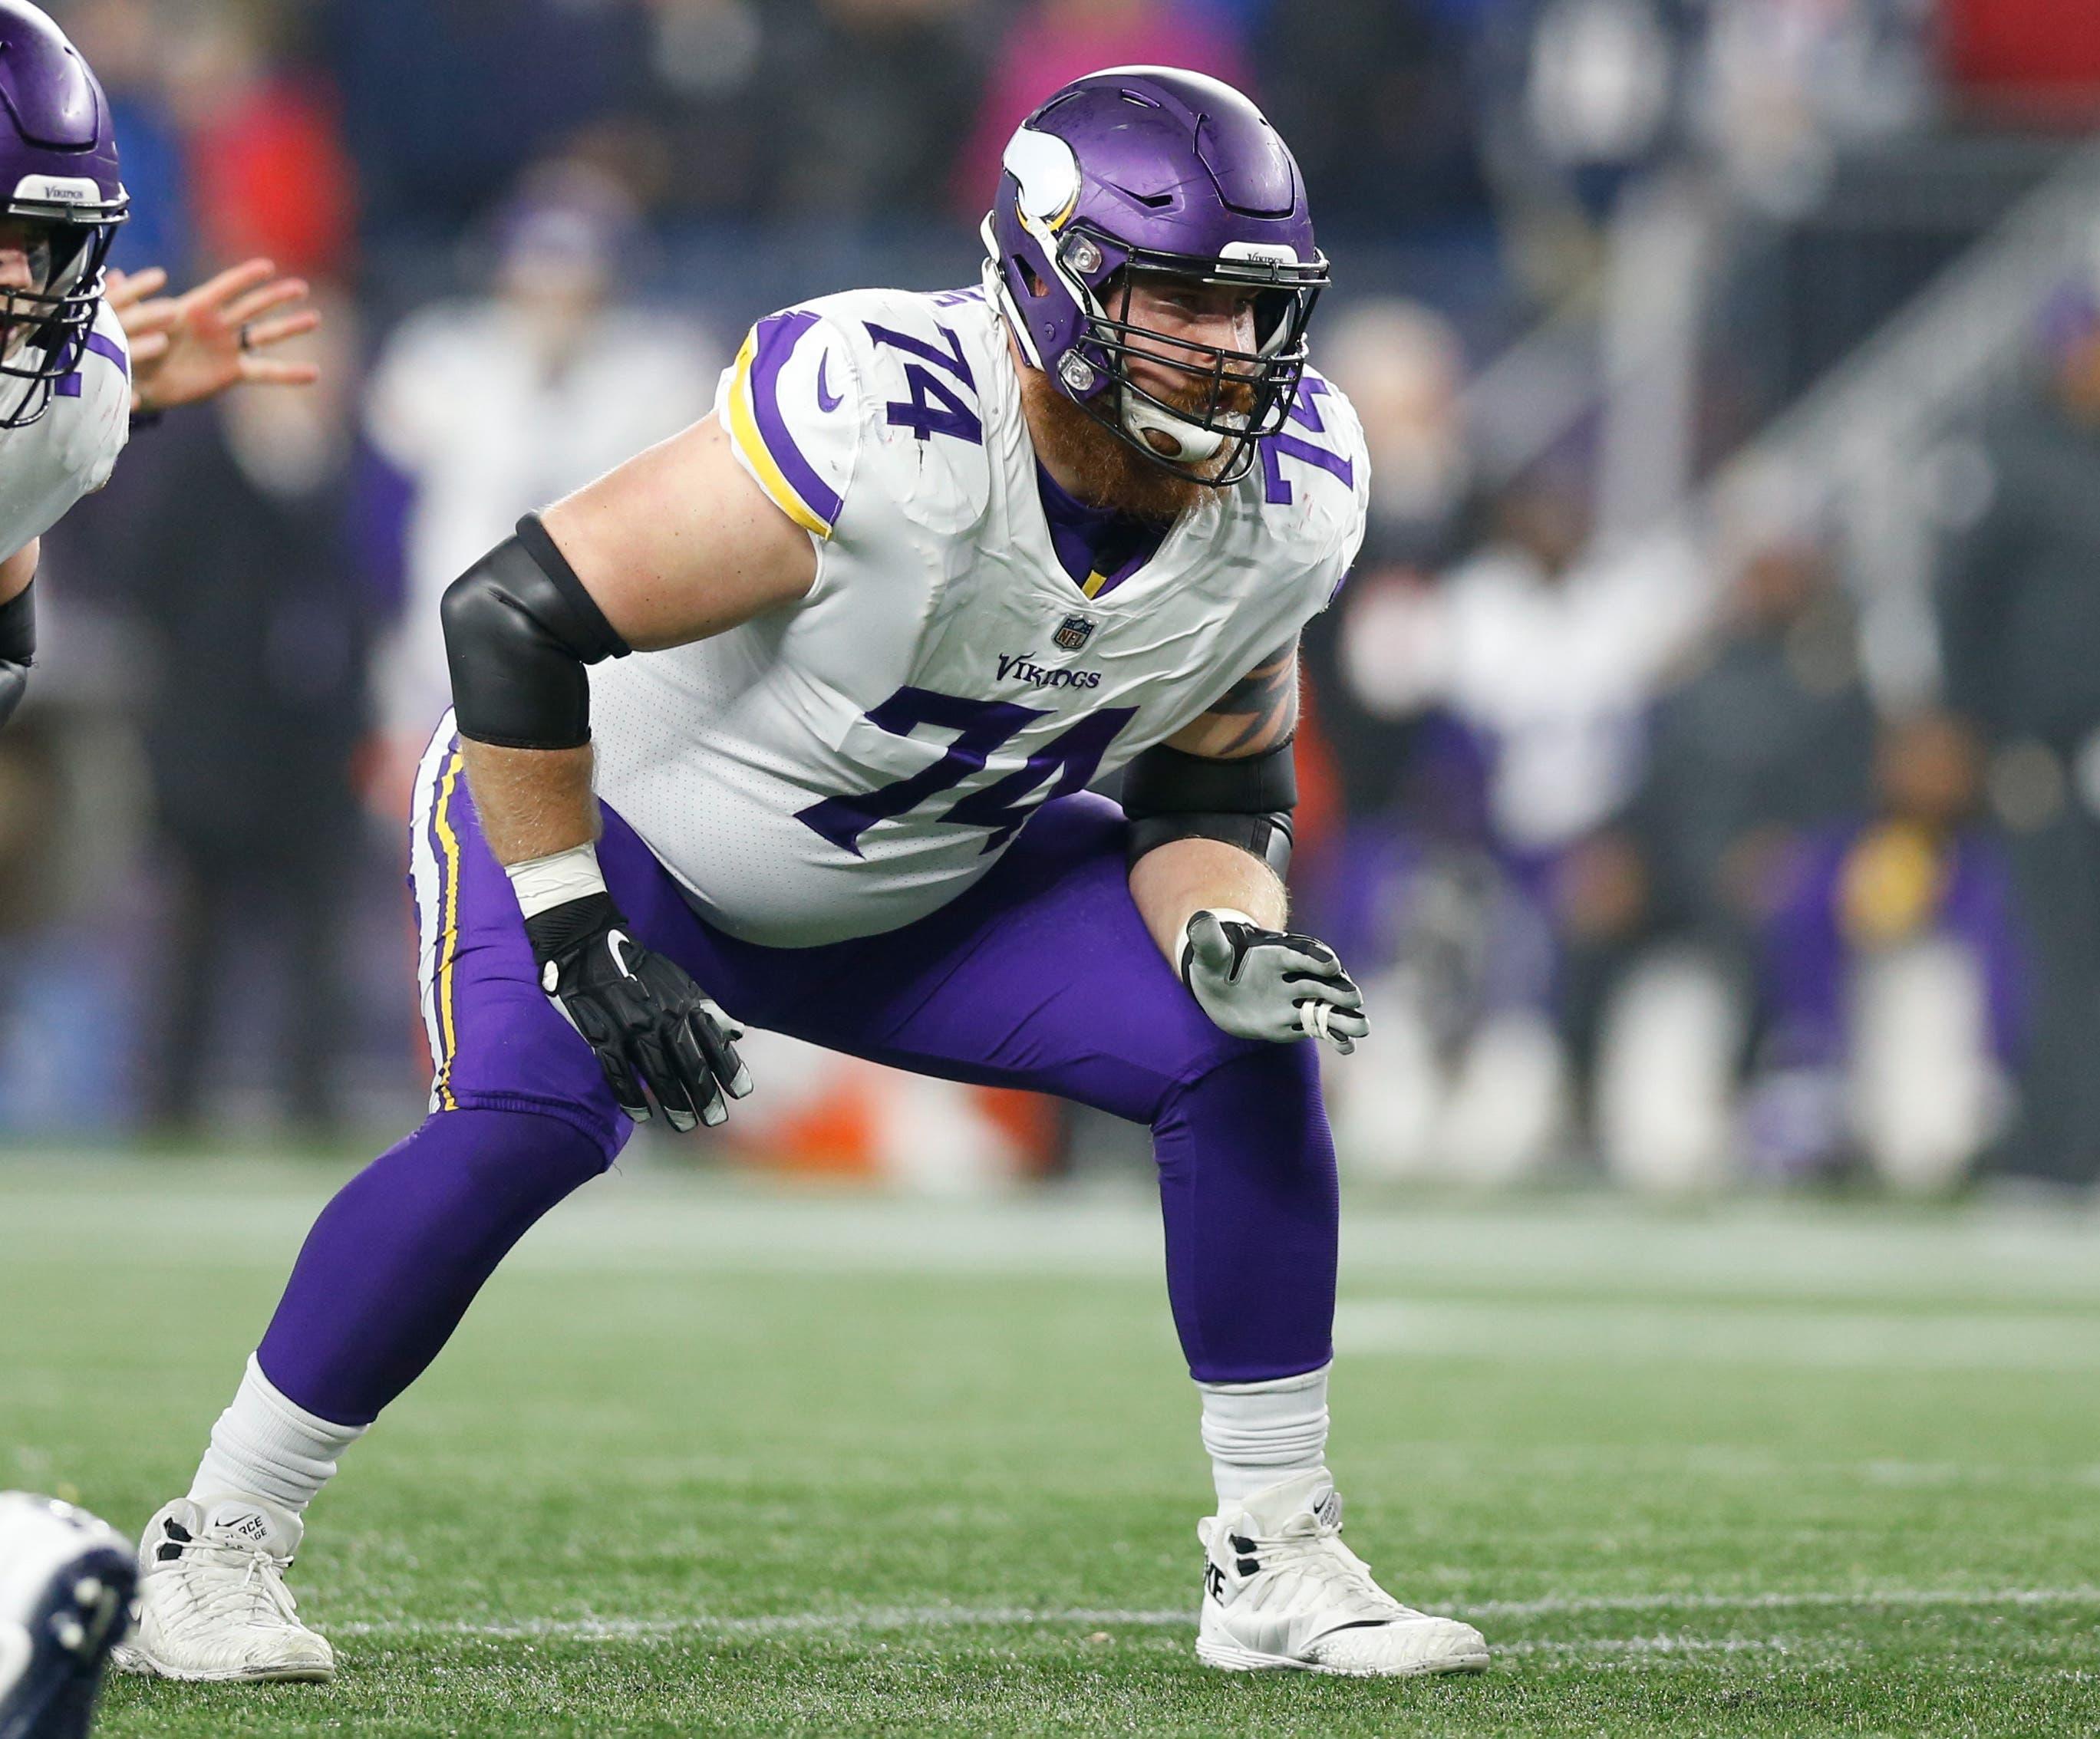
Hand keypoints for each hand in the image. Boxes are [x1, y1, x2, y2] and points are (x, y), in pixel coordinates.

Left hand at [109, 258, 320, 415]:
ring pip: (265, 333)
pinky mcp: (232, 373)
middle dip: (276, 297)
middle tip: (301, 288)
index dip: (245, 277)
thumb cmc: (130, 344)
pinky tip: (313, 373)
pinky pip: (265, 371)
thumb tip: (114, 276)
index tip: (267, 266)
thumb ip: (127, 299)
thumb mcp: (127, 318)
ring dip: (290, 326)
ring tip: (314, 318)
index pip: (224, 288)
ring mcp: (227, 348)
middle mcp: (216, 326)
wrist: (137, 378)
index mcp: (194, 309)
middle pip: (252, 307)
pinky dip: (289, 373)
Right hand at [524, 892, 752, 1129]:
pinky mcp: (601, 1036)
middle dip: (705, 1095)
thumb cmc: (638, 967)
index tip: (741, 1092)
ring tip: (685, 1125)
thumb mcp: (680, 981)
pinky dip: (631, 1097)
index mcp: (683, 1004)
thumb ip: (707, 1009)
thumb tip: (736, 1032)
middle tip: (715, 1118)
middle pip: (689, 1064)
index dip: (729, 1068)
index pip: (713, 1042)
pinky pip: (619, 1073)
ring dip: (674, 1103)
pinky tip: (642, 1115)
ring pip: (657, 1073)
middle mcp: (662, 1018)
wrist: (588, 945)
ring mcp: (631, 1028)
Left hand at [1180, 909, 1368, 1053]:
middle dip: (1337, 989)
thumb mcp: (1209, 949)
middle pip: (1320, 982)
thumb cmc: (1216, 959)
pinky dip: (1334, 1037)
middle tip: (1353, 998)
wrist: (1219, 982)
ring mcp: (1295, 999)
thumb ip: (1207, 938)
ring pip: (1325, 1007)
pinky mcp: (1293, 1020)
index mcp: (1276, 953)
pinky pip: (1317, 1028)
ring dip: (1344, 1016)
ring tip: (1362, 1027)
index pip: (1299, 953)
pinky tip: (1348, 1047)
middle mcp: (1292, 975)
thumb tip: (1200, 920)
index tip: (1330, 965)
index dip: (1314, 959)